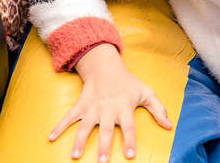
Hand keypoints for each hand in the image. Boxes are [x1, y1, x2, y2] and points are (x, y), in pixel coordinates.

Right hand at [50, 44, 171, 161]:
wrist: (106, 67)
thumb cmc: (128, 83)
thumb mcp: (146, 92)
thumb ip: (158, 109)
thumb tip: (169, 125)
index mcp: (124, 107)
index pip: (129, 127)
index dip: (130, 140)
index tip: (129, 155)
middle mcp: (108, 109)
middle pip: (106, 130)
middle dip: (104, 146)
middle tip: (102, 162)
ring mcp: (92, 108)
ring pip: (85, 126)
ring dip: (80, 141)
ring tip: (75, 156)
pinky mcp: (80, 105)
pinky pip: (68, 117)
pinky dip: (59, 126)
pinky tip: (50, 138)